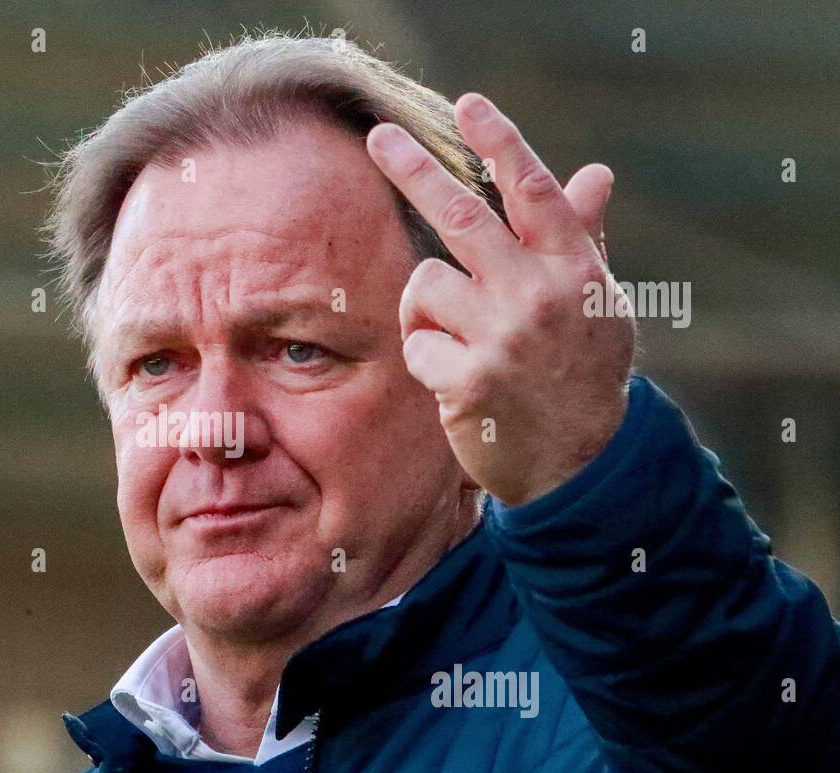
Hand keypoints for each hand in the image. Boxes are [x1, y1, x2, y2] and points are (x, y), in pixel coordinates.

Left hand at [366, 93, 635, 505]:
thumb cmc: (583, 372)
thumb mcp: (598, 303)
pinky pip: (415, 343)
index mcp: (573, 269)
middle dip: (415, 170)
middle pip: (463, 215)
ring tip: (459, 339)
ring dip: (425, 308)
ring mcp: (503, 338)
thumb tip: (594, 173)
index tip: (467, 104)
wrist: (582, 463)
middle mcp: (539, 295)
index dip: (499, 143)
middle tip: (378, 137)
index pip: (533, 191)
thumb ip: (583, 238)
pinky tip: (456, 379)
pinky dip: (425, 358)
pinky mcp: (467, 380)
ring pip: (423, 284)